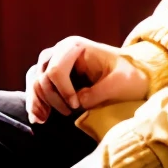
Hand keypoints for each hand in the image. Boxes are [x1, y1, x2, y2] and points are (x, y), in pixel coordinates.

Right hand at [25, 35, 148, 124]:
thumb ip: (98, 92)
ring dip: (38, 101)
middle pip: (43, 75)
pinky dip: (35, 101)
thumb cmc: (129, 76)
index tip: (76, 106)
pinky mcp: (54, 75)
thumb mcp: (120, 83)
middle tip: (69, 113)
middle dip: (52, 98)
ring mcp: (55, 62)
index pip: (56, 69)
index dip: (62, 91)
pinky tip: (38, 118)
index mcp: (76, 47)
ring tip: (43, 120)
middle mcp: (61, 51)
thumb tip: (77, 101)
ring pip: (36, 80)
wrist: (132, 76)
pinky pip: (36, 85)